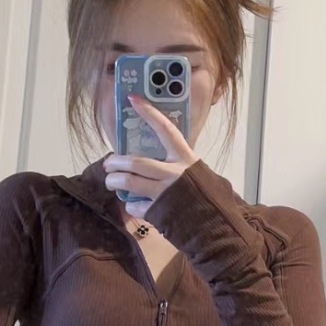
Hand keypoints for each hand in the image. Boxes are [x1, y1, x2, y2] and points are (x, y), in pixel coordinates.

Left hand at [104, 95, 197, 221]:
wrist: (216, 226)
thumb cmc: (209, 199)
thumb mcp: (200, 174)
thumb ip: (180, 166)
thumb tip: (158, 160)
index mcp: (185, 159)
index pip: (165, 130)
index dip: (149, 113)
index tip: (133, 99)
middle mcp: (173, 173)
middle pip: (135, 161)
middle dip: (115, 161)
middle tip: (108, 164)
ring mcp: (164, 193)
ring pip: (128, 182)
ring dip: (113, 181)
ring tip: (111, 181)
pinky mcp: (157, 212)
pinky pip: (134, 205)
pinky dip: (130, 204)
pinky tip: (134, 203)